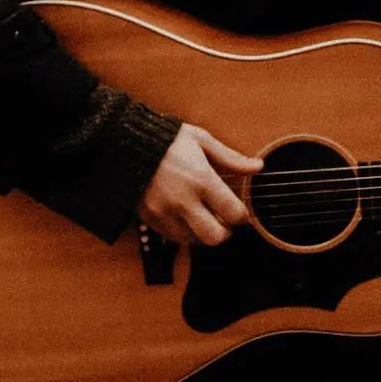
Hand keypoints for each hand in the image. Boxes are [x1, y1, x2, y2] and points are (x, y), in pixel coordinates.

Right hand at [139, 125, 262, 246]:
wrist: (122, 143)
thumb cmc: (165, 139)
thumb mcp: (201, 140)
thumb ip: (231, 158)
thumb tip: (258, 166)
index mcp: (201, 179)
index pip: (233, 213)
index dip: (242, 216)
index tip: (239, 211)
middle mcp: (183, 200)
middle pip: (214, 237)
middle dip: (224, 232)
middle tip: (223, 221)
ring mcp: (164, 212)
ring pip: (193, 242)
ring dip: (202, 233)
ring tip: (202, 217)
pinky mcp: (148, 218)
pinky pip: (172, 237)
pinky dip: (182, 232)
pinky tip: (184, 216)